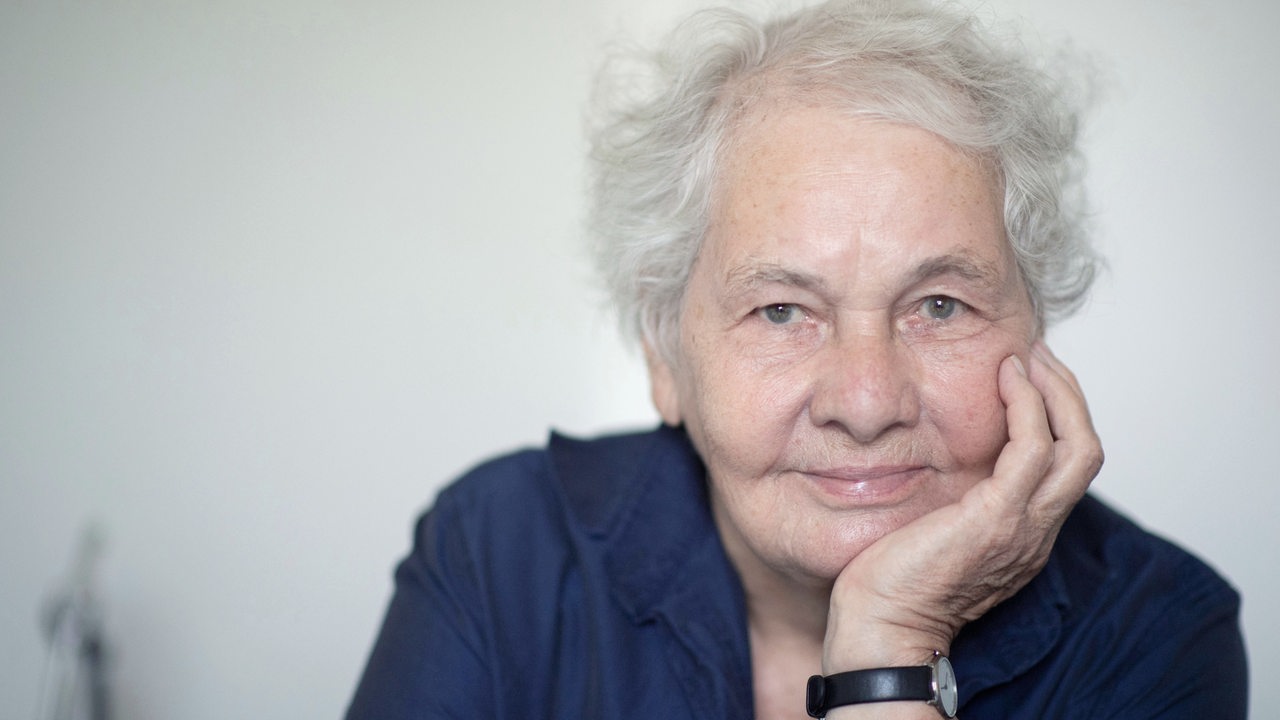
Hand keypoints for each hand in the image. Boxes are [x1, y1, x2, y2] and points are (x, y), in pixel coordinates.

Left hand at [822, 342, 1103, 672]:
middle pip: (1085, 450)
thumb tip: (934, 457)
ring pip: (1076, 445)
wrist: (880, 630)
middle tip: (1037, 354)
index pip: (1063, 466)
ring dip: (1056, 391)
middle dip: (1068, 395)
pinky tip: (1005, 378)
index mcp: (1023, 535)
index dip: (1055, 417)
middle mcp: (1035, 531)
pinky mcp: (998, 519)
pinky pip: (1033, 448)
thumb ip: (951, 497)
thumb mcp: (933, 529)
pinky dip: (1028, 405)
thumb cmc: (890, 583)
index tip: (1026, 378)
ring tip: (1026, 357)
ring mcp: (1023, 526)